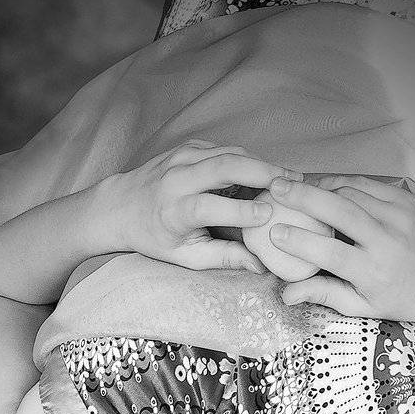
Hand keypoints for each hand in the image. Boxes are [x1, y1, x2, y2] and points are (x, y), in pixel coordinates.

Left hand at [109, 141, 303, 273]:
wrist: (121, 206)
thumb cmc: (155, 237)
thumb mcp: (185, 256)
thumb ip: (223, 258)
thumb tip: (260, 266)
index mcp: (174, 210)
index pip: (209, 206)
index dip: (240, 211)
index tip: (268, 215)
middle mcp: (176, 178)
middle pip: (224, 166)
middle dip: (262, 172)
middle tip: (293, 182)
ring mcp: (182, 157)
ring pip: (229, 152)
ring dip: (261, 162)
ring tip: (288, 177)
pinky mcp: (189, 147)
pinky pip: (225, 149)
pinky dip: (247, 158)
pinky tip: (266, 172)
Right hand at [266, 174, 414, 341]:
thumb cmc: (396, 298)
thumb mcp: (360, 306)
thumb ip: (323, 294)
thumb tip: (286, 294)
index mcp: (375, 272)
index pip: (331, 253)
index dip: (301, 241)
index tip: (275, 232)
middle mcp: (389, 240)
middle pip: (341, 209)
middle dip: (305, 196)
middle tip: (276, 188)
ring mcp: (400, 216)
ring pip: (352, 191)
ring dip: (321, 187)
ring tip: (295, 188)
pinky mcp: (405, 200)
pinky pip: (366, 184)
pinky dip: (342, 183)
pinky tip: (324, 187)